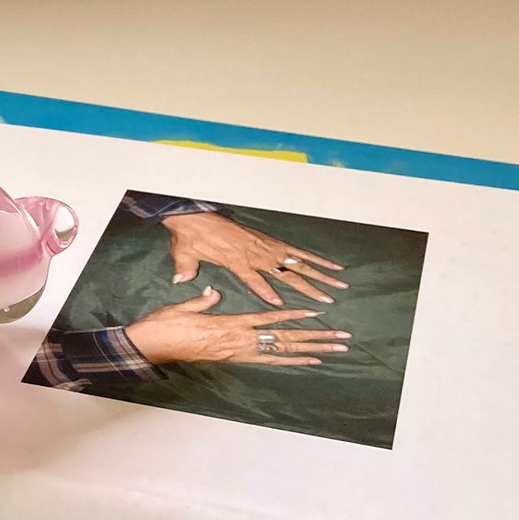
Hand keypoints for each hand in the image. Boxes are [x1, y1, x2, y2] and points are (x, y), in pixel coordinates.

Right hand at [126, 286, 350, 366]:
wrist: (151, 347)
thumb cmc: (165, 326)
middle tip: (342, 339)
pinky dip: (291, 361)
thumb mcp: (183, 309)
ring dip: (311, 351)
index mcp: (229, 326)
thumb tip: (214, 293)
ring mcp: (238, 353)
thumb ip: (202, 301)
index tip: (316, 315)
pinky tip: (309, 361)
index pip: (267, 320)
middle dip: (315, 339)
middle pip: (284, 340)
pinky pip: (269, 361)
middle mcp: (239, 342)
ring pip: (282, 352)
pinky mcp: (234, 359)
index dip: (293, 317)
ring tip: (334, 350)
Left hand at [163, 213, 345, 306]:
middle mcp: (256, 255)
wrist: (196, 215)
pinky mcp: (271, 241)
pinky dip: (315, 258)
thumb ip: (185, 269)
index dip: (267, 292)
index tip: (281, 304)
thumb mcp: (185, 254)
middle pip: (285, 274)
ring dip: (319, 275)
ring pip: (297, 263)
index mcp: (237, 261)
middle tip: (327, 300)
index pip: (255, 280)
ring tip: (339, 285)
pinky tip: (332, 265)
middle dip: (307, 288)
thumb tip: (179, 280)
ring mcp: (266, 247)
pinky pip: (296, 251)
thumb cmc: (192, 238)